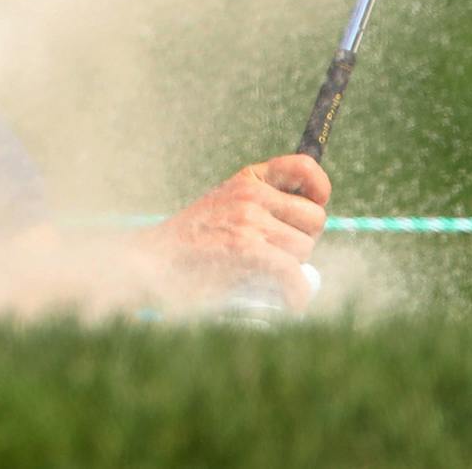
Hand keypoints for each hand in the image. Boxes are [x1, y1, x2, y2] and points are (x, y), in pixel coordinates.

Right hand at [138, 153, 330, 308]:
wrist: (152, 265)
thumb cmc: (191, 245)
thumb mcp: (225, 207)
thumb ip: (263, 208)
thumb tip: (314, 223)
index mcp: (248, 179)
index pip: (305, 167)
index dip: (319, 190)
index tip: (315, 207)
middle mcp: (252, 194)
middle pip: (314, 219)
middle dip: (302, 242)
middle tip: (276, 256)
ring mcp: (249, 221)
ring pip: (304, 251)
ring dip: (291, 270)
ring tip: (262, 276)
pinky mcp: (247, 250)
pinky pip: (294, 276)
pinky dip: (296, 295)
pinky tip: (289, 303)